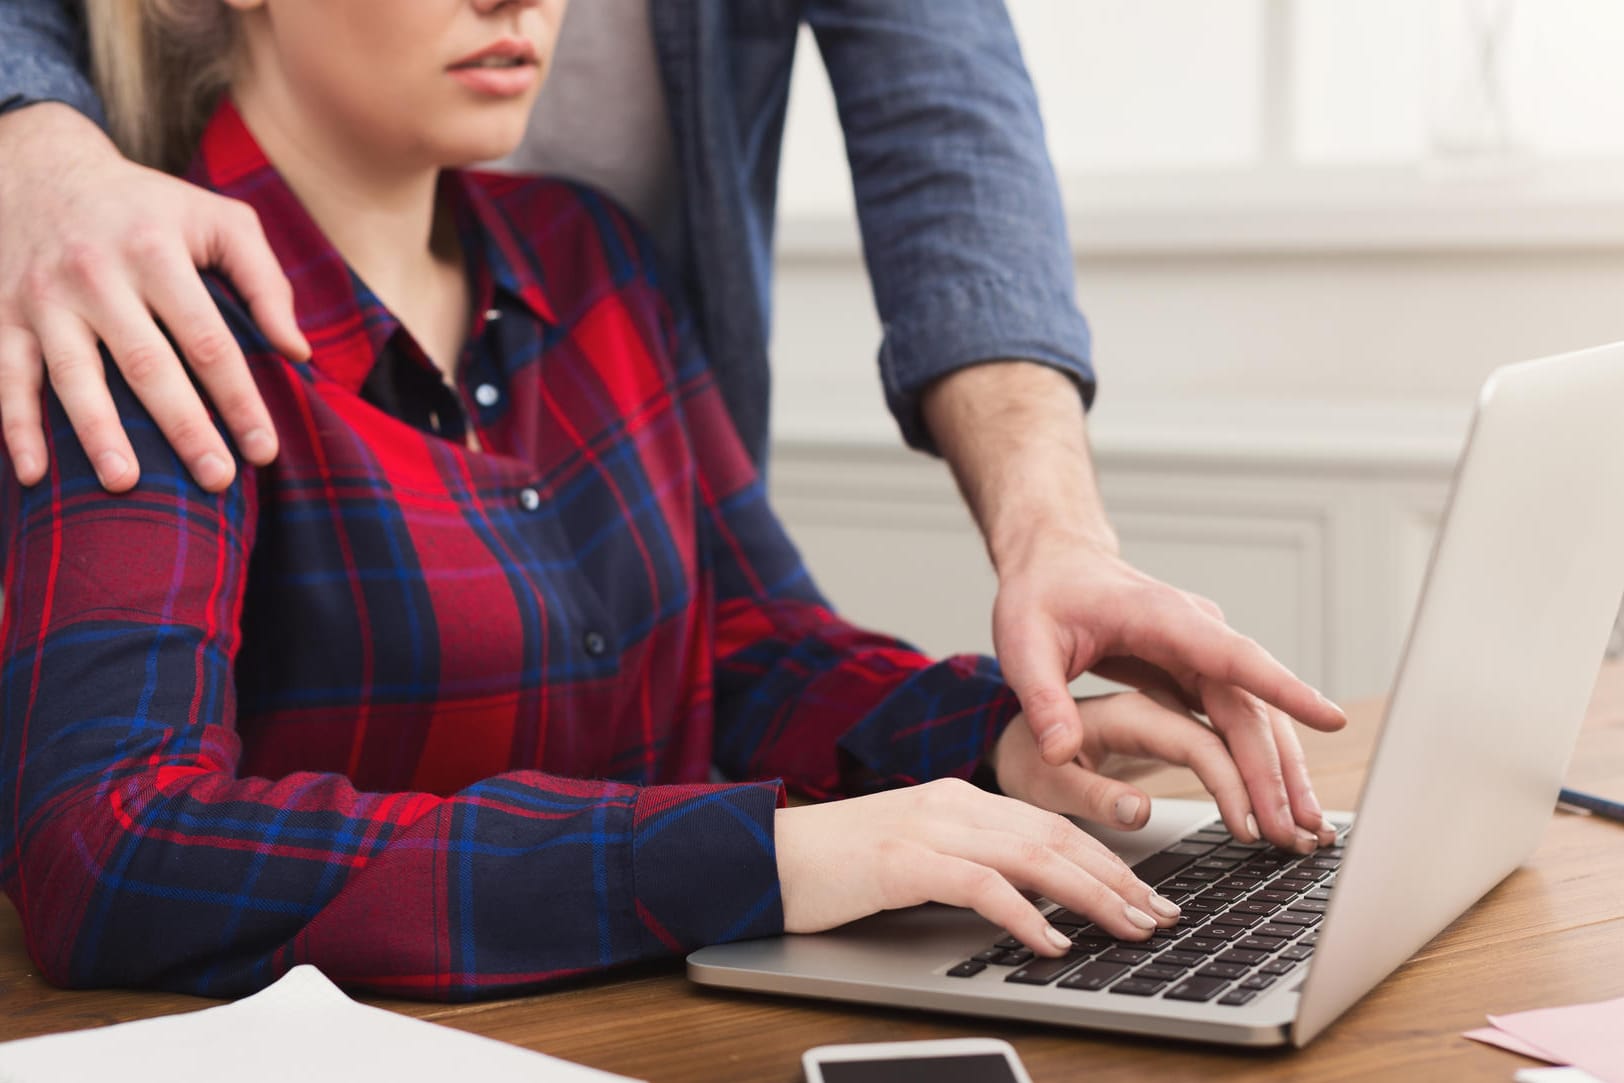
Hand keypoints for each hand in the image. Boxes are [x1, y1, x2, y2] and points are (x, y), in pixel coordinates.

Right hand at [0, 104, 307, 492]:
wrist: (40, 167)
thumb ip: (265, 281)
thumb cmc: (150, 208)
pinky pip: (6, 376)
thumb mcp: (218, 219)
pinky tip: (33, 474)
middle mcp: (96, 274)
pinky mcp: (2, 315)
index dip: (238, 398)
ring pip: (72, 374)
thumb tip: (298, 353)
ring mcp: (44, 298)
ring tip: (126, 484)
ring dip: (98, 433)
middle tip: (217, 479)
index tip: (265, 449)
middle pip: (147, 364)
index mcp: (155, 251)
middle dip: (184, 426)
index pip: (207, 339)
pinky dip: (16, 426)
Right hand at [774, 778, 1181, 956]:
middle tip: (1161, 915)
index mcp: (958, 797)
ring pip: (1032, 855)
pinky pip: (980, 885)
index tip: (1146, 894)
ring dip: (1091, 895)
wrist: (763, 856)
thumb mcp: (913, 857)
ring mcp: (927, 826)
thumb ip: (967, 865)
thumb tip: (1029, 902)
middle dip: (1117, 878)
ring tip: (1130, 927)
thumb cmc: (836, 867)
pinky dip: (1023, 913)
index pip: (1051, 823)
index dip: (1105, 859)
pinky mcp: (901, 860)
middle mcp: (951, 802)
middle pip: (1055, 836)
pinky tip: (1052, 941)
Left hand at [992, 531, 1345, 846]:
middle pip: (1250, 704)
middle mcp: (1194, 632)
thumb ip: (1043, 700)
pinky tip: (1275, 800)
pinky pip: (1238, 718)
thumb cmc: (1040, 596)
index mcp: (1159, 617)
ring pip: (1254, 716)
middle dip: (1275, 769)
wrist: (1053, 564)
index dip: (1282, 687)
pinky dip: (1257, 760)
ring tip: (1301, 829)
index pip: (1231, 655)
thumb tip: (1057, 752)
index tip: (1329, 718)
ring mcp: (1202, 651)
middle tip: (1294, 830)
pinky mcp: (1199, 670)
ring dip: (1279, 771)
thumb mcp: (1024, 645)